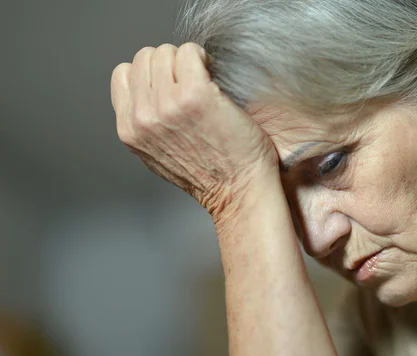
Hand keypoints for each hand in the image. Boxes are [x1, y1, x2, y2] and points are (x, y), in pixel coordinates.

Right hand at [110, 43, 277, 217]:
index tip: (171, 86)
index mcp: (130, 131)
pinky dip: (203, 58)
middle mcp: (144, 117)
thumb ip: (146, 125)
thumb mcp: (159, 155)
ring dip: (187, 61)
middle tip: (192, 84)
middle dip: (169, 65)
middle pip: (144, 59)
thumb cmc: (211, 175)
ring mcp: (168, 104)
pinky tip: (214, 79)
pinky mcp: (196, 94)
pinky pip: (190, 52)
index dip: (150, 75)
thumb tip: (151, 93)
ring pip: (166, 52)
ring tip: (204, 83)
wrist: (240, 189)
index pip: (123, 74)